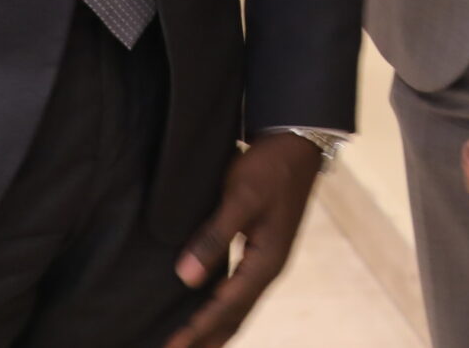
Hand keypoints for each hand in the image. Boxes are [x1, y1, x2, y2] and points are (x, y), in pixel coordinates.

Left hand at [160, 133, 324, 347]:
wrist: (297, 142)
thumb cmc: (268, 167)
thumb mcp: (240, 199)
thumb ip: (214, 238)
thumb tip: (186, 278)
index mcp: (267, 261)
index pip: (226, 307)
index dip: (197, 329)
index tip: (171, 346)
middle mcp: (269, 268)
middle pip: (236, 317)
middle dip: (207, 339)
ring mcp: (268, 259)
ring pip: (239, 306)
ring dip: (215, 328)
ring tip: (191, 345)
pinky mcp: (262, 249)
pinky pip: (239, 289)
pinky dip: (221, 307)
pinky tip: (206, 308)